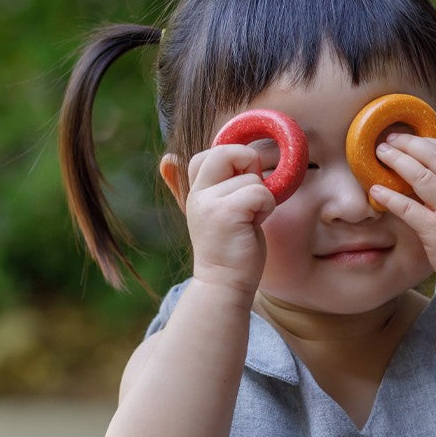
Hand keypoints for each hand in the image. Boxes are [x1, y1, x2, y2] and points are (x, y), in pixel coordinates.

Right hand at [184, 144, 274, 296]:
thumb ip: (207, 186)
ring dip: (261, 198)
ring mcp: (210, 203)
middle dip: (249, 164)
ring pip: (253, 178)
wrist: (224, 284)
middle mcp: (198, 194)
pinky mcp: (227, 213)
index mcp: (196, 190)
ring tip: (249, 221)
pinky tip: (254, 224)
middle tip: (250, 195)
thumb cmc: (230, 248)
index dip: (234, 159)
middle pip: (227, 152)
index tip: (240, 185)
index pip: (211, 153)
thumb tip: (168, 158)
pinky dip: (267, 207)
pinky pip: (260, 192)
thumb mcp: (214, 211)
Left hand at [371, 133, 435, 295]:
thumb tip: (434, 167)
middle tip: (388, 139)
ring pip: (421, 177)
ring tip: (380, 154)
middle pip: (435, 158)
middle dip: (409, 144)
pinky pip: (409, 208)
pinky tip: (375, 189)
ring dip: (397, 161)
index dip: (426, 143)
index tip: (407, 138)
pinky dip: (390, 196)